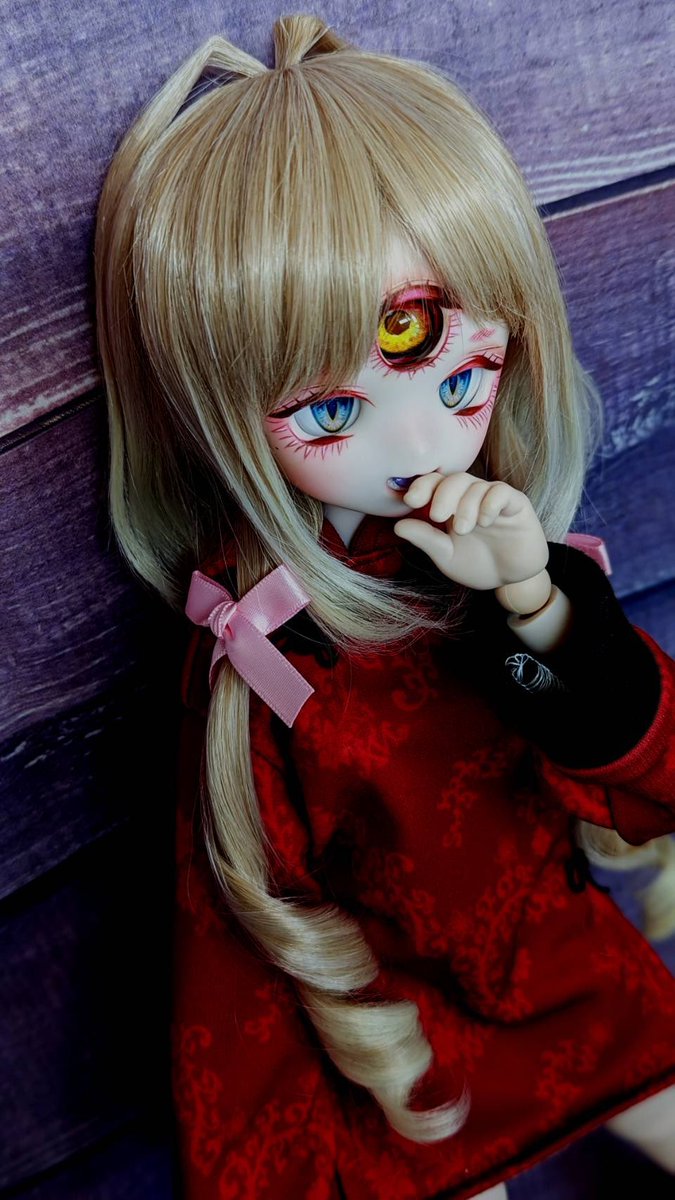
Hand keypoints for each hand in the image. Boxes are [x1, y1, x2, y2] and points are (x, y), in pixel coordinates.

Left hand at [394, 472, 548, 590]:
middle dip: (442, 495)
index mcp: (452, 506)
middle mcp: (472, 498)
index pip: (435, 483)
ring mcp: (495, 499)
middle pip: (455, 479)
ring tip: (462, 530)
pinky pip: (502, 492)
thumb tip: (398, 525)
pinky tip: (485, 521)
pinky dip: (490, 503)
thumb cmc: (478, 565)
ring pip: (476, 485)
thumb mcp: (446, 555)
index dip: (422, 486)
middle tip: (437, 516)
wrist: (512, 581)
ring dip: (465, 505)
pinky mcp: (517, 505)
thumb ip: (426, 539)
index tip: (410, 500)